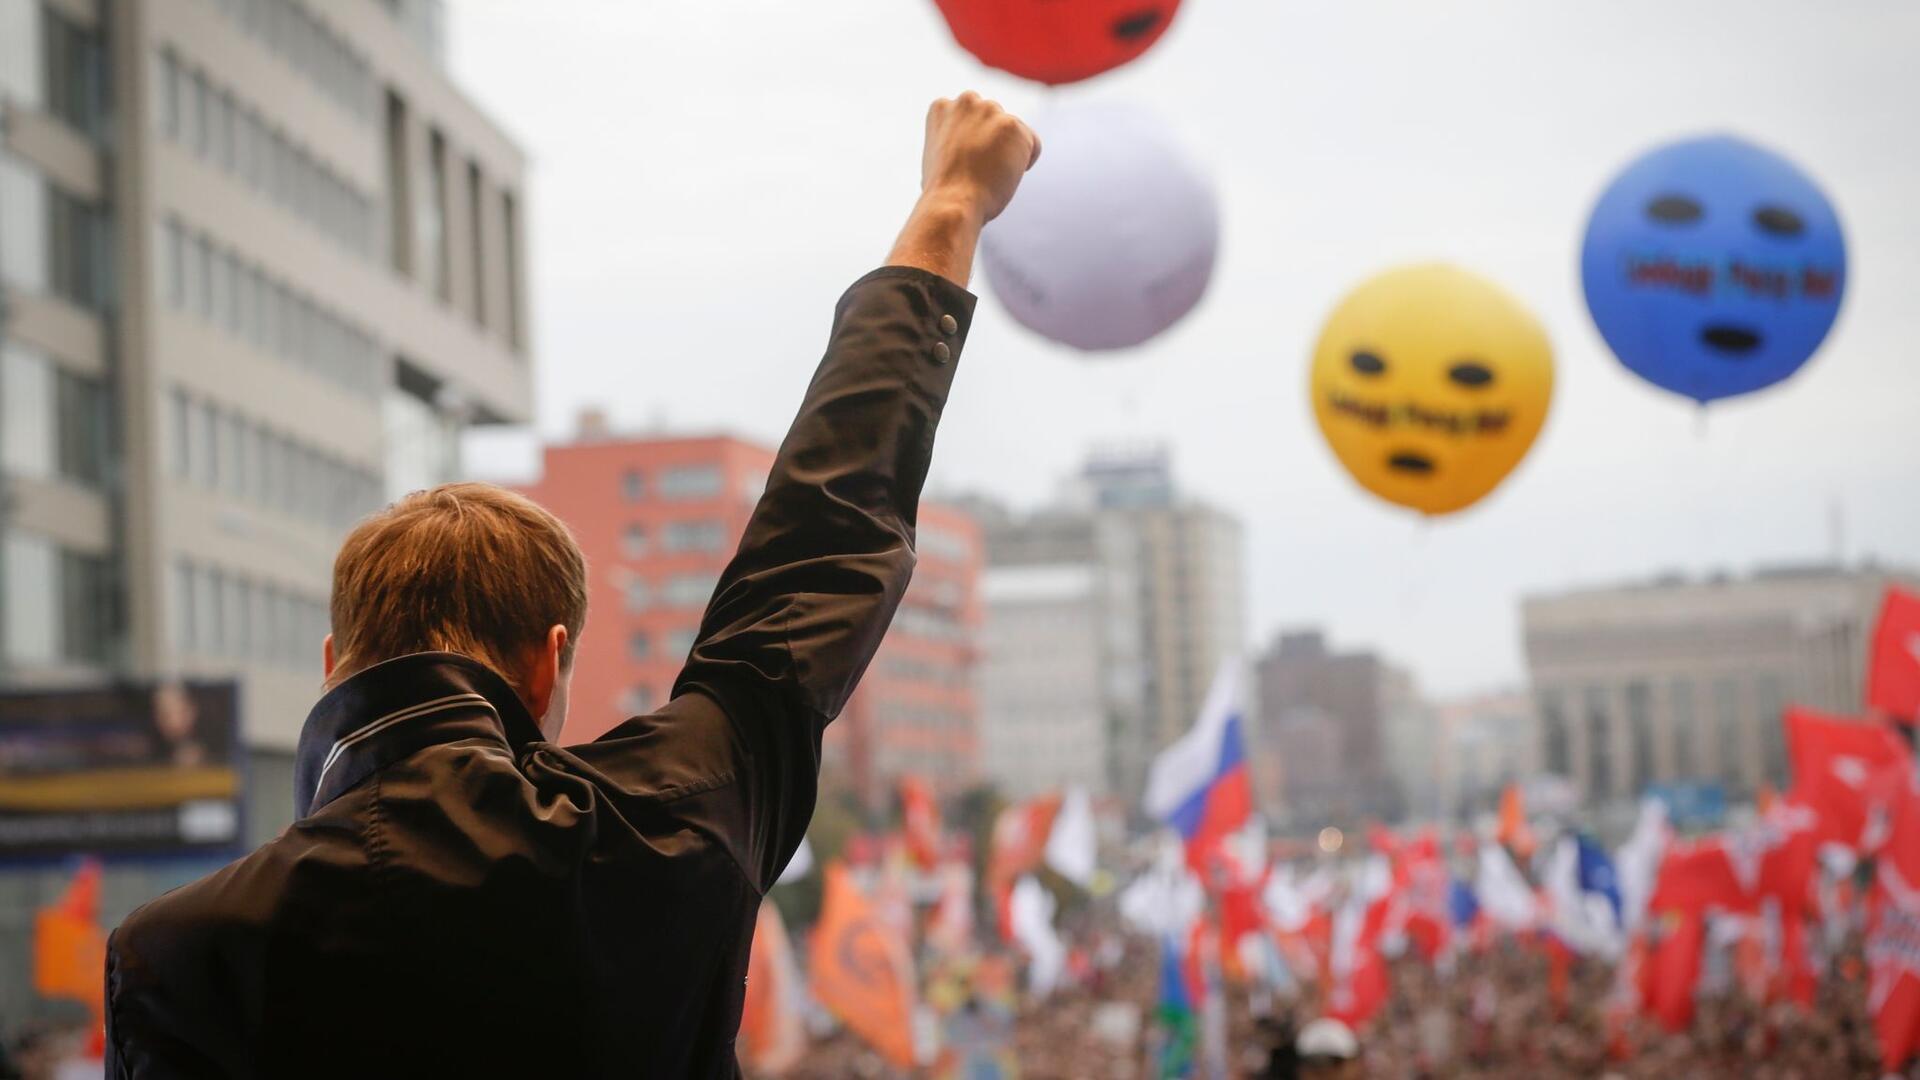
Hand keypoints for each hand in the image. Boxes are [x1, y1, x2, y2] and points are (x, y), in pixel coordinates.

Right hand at [888, 93, 1039, 284]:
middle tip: (980, 171)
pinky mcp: (1013, 125)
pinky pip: (1033, 145)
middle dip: (992, 143)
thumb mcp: (939, 156)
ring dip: (1008, 153)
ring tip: (989, 174)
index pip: (972, 118)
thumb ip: (955, 140)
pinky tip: (1005, 176)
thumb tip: (971, 147)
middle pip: (994, 120)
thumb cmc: (944, 190)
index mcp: (943, 107)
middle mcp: (966, 101)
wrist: (952, 202)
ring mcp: (991, 110)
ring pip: (1013, 132)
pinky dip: (1025, 163)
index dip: (972, 144)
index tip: (964, 163)